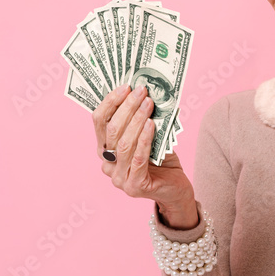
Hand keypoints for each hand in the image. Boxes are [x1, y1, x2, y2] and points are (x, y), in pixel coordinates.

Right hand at [92, 83, 192, 209]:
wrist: (175, 189)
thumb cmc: (161, 161)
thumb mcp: (148, 137)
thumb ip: (141, 122)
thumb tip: (143, 94)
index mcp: (105, 150)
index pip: (99, 122)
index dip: (111, 102)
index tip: (125, 86)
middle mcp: (107, 164)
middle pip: (112, 130)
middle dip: (127, 107)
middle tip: (141, 92)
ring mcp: (119, 178)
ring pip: (124, 143)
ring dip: (137, 119)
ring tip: (149, 104)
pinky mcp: (134, 187)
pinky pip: (138, 158)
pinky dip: (145, 139)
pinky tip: (152, 125)